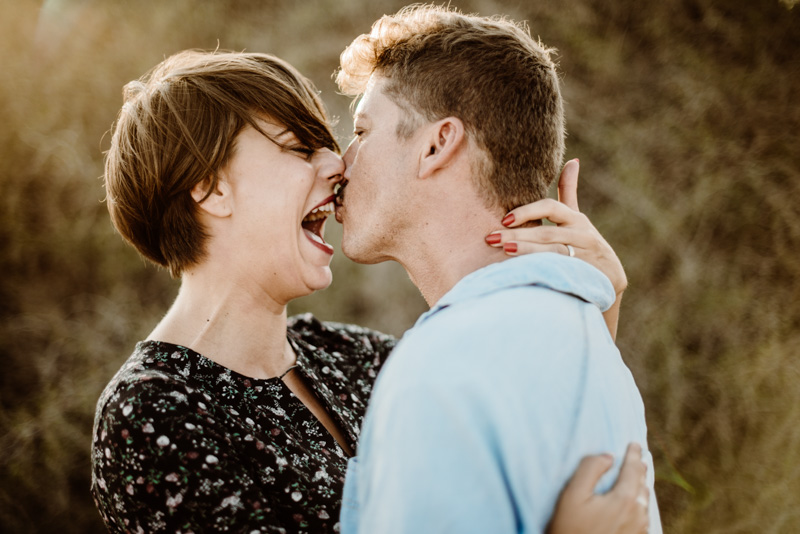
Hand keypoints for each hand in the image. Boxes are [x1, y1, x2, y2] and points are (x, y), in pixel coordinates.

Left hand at [484, 159, 626, 295]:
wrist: (609, 278)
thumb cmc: (584, 243)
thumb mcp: (577, 217)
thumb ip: (569, 191)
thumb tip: (572, 161)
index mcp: (575, 219)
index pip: (550, 208)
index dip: (527, 211)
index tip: (504, 219)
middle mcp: (581, 235)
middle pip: (546, 233)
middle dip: (517, 235)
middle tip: (491, 238)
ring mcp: (583, 256)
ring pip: (553, 252)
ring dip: (527, 251)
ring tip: (504, 251)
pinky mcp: (584, 275)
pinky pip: (560, 271)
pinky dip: (542, 269)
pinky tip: (522, 271)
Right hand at [547, 443, 649, 533]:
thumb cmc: (570, 529)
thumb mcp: (572, 495)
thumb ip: (590, 470)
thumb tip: (608, 457)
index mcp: (624, 500)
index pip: (633, 470)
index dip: (633, 454)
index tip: (634, 444)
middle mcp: (637, 515)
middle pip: (642, 486)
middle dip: (640, 470)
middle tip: (638, 459)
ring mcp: (638, 531)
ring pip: (644, 503)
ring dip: (641, 488)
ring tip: (638, 479)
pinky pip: (642, 518)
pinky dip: (639, 504)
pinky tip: (634, 505)